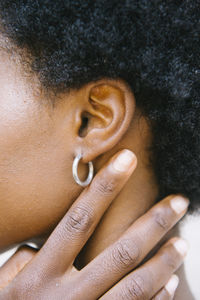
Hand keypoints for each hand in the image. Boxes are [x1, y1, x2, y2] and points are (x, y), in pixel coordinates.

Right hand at [0, 149, 188, 299]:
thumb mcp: (7, 284)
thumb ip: (26, 260)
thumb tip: (45, 242)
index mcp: (41, 275)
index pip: (80, 220)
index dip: (106, 187)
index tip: (127, 160)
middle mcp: (67, 297)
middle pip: (121, 253)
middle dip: (153, 223)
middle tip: (178, 202)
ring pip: (135, 287)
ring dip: (164, 262)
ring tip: (182, 242)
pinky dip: (157, 298)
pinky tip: (169, 281)